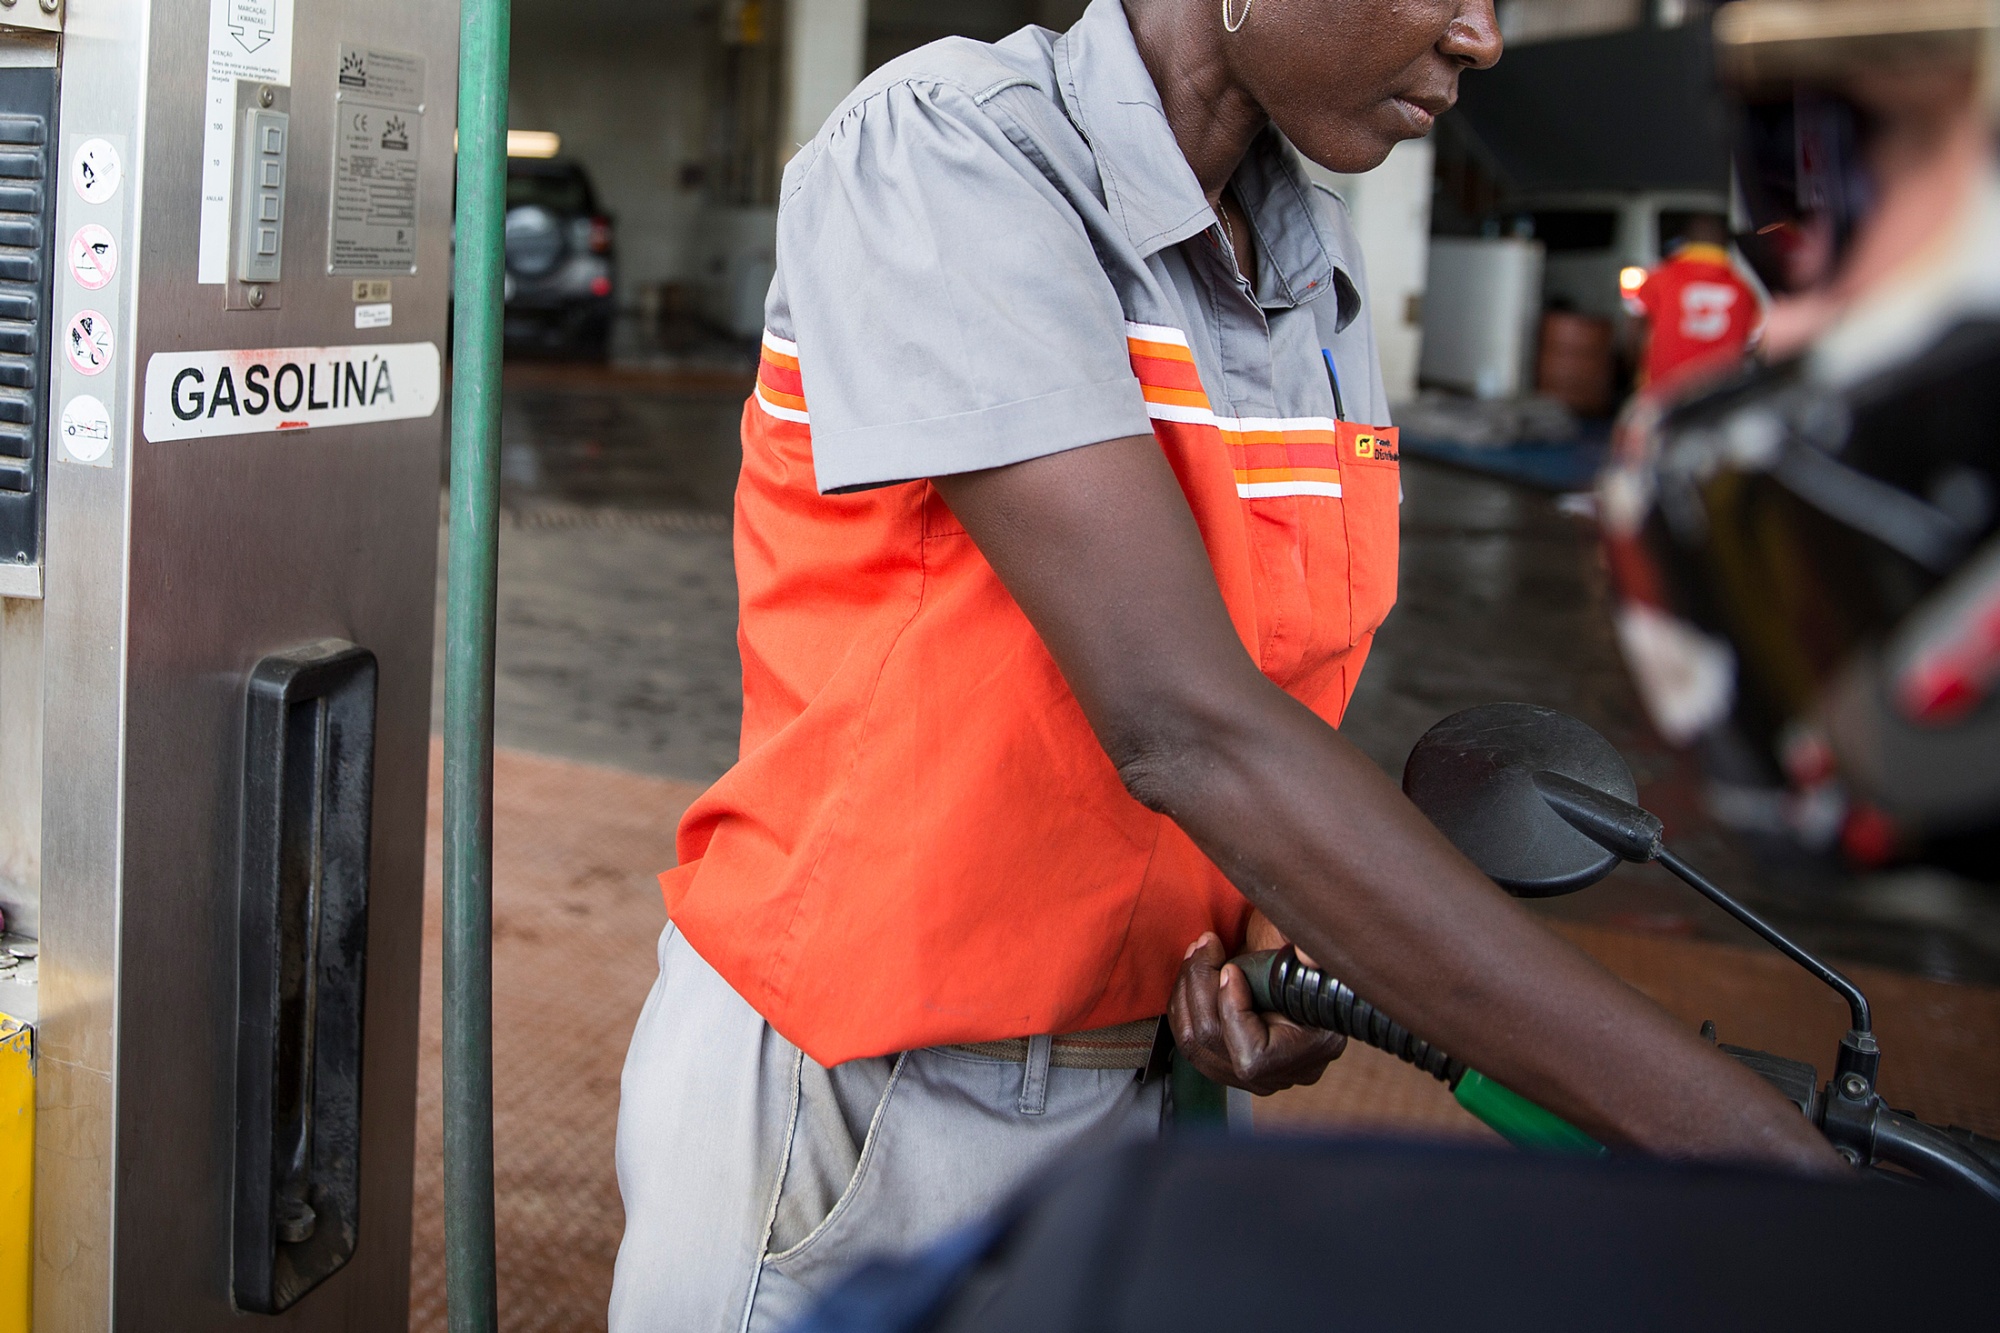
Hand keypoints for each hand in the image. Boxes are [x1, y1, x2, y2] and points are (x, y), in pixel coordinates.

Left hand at [1170, 931, 1345, 1095]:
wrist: (1308, 983)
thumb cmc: (1313, 968)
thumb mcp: (1314, 957)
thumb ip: (1308, 954)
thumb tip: (1304, 955)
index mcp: (1308, 1053)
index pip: (1252, 1054)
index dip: (1232, 1007)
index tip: (1232, 968)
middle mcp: (1276, 1075)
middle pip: (1213, 1041)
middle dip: (1200, 984)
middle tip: (1205, 945)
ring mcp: (1245, 1075)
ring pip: (1192, 1041)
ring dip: (1186, 989)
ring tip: (1197, 952)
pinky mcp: (1223, 1065)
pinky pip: (1188, 1038)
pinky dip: (1183, 1001)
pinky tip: (1192, 970)